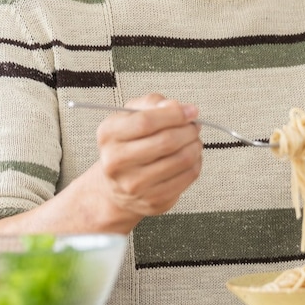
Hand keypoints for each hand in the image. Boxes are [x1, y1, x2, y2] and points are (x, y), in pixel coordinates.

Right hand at [94, 93, 202, 219]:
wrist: (117, 185)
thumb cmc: (129, 143)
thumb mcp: (132, 115)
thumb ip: (153, 103)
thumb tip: (177, 107)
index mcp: (109, 135)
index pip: (146, 122)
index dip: (174, 114)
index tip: (191, 111)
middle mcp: (116, 163)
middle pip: (166, 141)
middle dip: (188, 130)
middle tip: (194, 126)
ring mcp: (134, 185)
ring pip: (181, 160)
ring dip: (195, 146)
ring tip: (194, 140)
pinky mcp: (153, 201)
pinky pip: (187, 177)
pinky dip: (196, 163)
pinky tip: (191, 157)